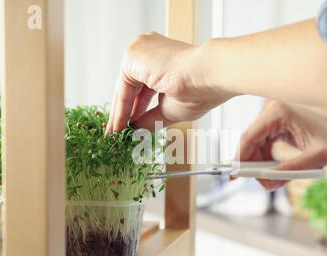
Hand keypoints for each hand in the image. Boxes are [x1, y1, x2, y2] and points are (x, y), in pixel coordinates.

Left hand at [106, 32, 233, 131]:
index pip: (141, 87)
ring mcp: (140, 50)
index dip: (134, 110)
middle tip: (117, 134)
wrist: (209, 75)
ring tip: (117, 134)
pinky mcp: (133, 55)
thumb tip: (136, 131)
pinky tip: (120, 125)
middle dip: (123, 113)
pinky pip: (123, 87)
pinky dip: (121, 108)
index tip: (128, 129)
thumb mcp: (170, 109)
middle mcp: (149, 50)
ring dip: (120, 113)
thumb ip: (151, 118)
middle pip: (130, 87)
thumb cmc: (201, 89)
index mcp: (161, 58)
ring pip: (124, 88)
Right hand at [237, 100, 326, 190]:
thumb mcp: (316, 159)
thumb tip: (267, 181)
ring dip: (259, 164)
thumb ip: (290, 169)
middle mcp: (272, 110)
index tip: (235, 176)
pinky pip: (261, 144)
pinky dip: (265, 160)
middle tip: (261, 184)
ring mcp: (273, 116)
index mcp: (279, 112)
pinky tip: (275, 171)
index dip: (240, 158)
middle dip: (251, 165)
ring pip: (253, 144)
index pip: (249, 136)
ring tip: (272, 180)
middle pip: (249, 141)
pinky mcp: (276, 124)